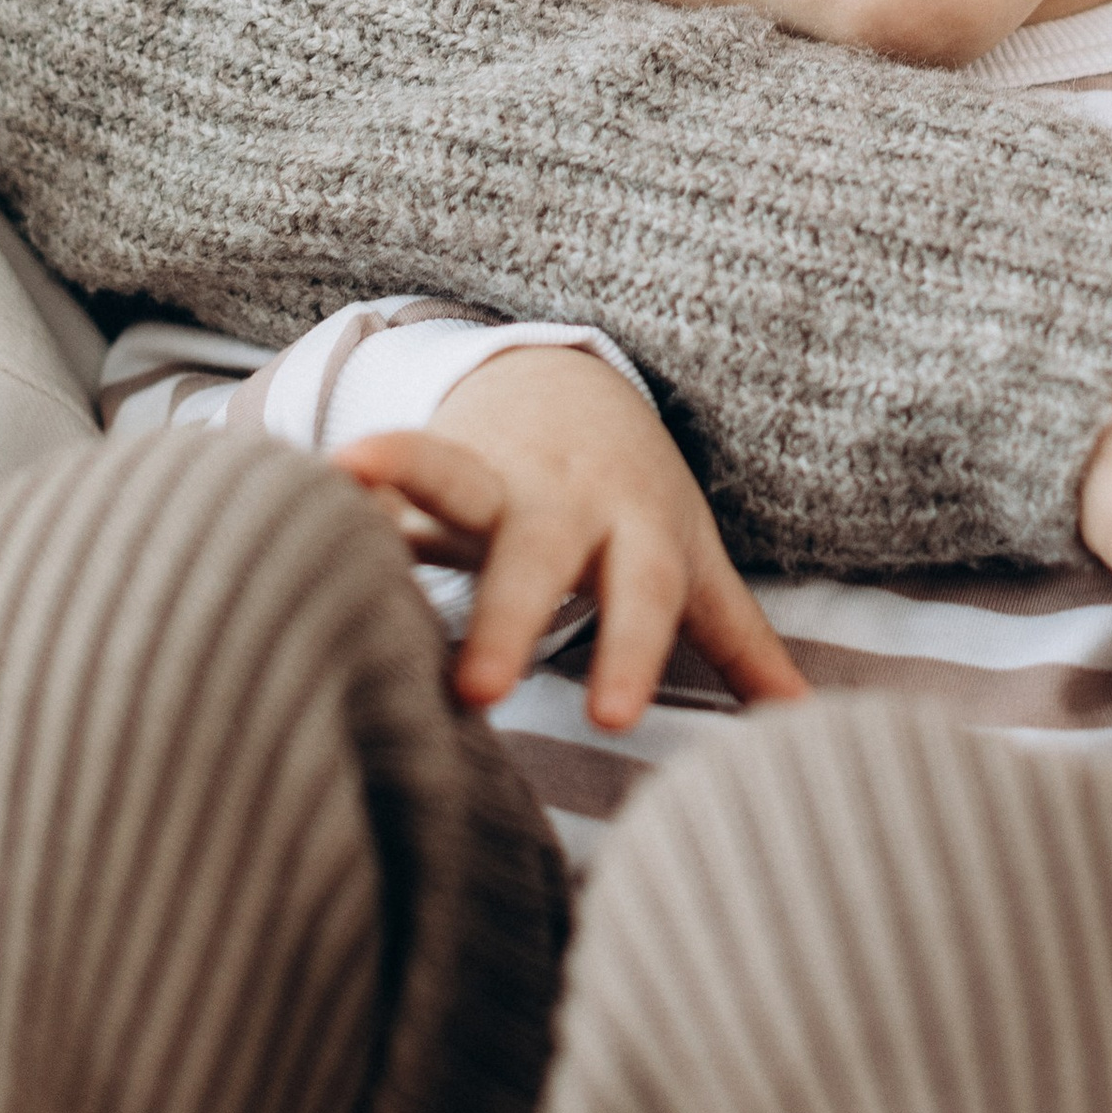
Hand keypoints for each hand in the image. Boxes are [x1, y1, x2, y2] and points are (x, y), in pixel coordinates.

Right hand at [341, 344, 807, 724]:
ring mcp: (492, 472)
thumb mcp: (692, 566)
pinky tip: (300, 479)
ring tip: (346, 484)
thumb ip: (742, 645)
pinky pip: (387, 462)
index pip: (644, 597)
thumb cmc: (638, 508)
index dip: (631, 651)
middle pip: (539, 553)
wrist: (573, 388)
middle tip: (479, 691)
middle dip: (510, 615)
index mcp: (636, 534)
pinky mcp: (429, 457)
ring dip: (408, 484)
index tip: (610, 716)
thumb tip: (811, 724)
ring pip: (454, 479)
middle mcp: (563, 500)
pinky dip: (350, 472)